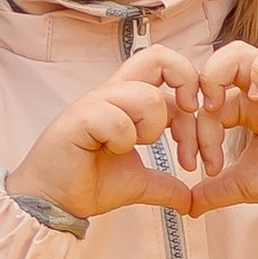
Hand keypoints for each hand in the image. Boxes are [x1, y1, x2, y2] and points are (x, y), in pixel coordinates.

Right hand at [7, 46, 212, 223]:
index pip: (172, 72)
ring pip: (147, 95)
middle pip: (159, 56)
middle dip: (188, 84)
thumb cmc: (88, 182)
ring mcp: (94, 103)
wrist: (52, 202)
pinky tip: (112, 151)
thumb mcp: (139, 183)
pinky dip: (124, 139)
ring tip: (137, 146)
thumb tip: (191, 200)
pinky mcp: (78, 120)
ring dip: (153, 127)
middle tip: (192, 120)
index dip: (198, 98)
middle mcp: (112, 93)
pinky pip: (118, 119)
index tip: (205, 138)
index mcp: (127, 100)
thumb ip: (167, 184)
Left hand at [184, 42, 257, 223]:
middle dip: (219, 69)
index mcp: (250, 108)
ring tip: (255, 97)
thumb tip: (187, 205)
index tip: (204, 165)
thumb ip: (214, 190)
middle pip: (242, 52)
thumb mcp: (243, 186)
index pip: (214, 94)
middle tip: (213, 104)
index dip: (199, 123)